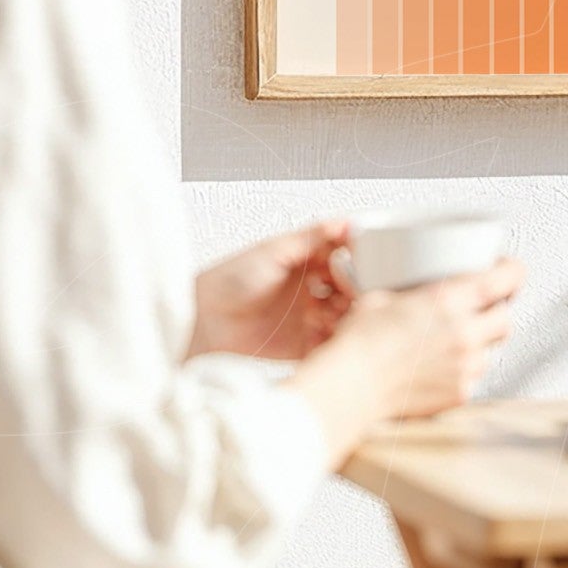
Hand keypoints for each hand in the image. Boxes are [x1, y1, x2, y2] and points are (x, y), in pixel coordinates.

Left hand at [189, 221, 353, 361]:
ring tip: (346, 314)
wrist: (203, 322)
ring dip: (349, 314)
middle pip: (347, 287)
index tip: (364, 263)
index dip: (355, 260)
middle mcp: (309, 288)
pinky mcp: (302, 345)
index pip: (341, 256)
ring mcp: (307, 317)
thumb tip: (344, 222)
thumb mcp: (272, 251)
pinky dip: (339, 341)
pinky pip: (330, 344)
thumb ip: (310, 237)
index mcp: (304, 261)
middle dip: (356, 289)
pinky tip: (339, 336)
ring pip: (343, 315)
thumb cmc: (229, 281)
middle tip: (357, 292)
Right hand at [332, 259, 526, 419]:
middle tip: (481, 310)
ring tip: (453, 342)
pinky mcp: (459, 393)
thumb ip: (411, 292)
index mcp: (450, 300)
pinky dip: (462, 371)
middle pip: (506, 318)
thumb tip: (410, 289)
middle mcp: (464, 333)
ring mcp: (465, 366)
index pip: (506, 278)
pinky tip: (440, 367)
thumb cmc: (362, 341)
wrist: (354, 384)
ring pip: (491, 351)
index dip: (512, 271)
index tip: (507, 270)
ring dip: (480, 344)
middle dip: (497, 312)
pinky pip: (473, 377)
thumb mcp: (383, 295)